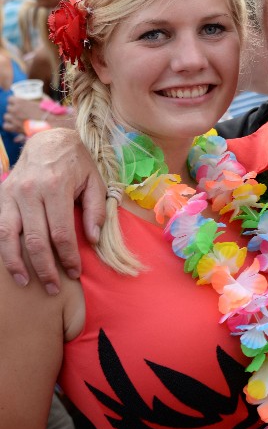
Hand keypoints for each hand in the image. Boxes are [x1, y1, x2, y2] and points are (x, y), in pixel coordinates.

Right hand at [0, 128, 105, 293]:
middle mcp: (30, 190)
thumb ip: (96, 210)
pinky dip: (3, 248)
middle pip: (36, 240)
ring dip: (16, 263)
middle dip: (45, 268)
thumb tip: (93, 239)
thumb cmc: (76, 164)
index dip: (68, 257)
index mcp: (56, 186)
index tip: (75, 273)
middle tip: (54, 288)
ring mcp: (12, 193)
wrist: (48, 140)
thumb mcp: (95, 181)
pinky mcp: (1, 195)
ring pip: (9, 236)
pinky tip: (11, 264)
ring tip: (26, 282)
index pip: (62, 233)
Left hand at [3, 96, 46, 133]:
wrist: (52, 124)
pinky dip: (9, 126)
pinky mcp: (15, 128)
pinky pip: (6, 126)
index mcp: (20, 101)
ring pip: (6, 117)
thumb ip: (39, 96)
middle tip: (20, 113)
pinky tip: (15, 126)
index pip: (10, 99)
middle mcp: (15, 110)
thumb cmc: (50, 112)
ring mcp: (14, 119)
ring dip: (11, 118)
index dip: (14, 102)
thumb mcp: (44, 100)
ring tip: (17, 120)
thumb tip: (39, 95)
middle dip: (13, 110)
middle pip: (8, 108)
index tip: (18, 104)